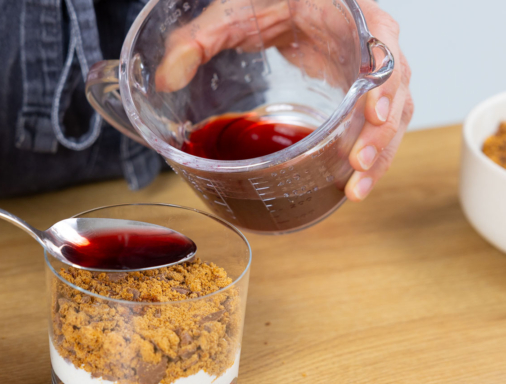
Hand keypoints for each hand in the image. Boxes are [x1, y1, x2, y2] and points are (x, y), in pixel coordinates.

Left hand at [155, 0, 412, 201]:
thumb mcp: (229, 12)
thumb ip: (196, 40)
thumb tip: (166, 79)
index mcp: (349, 11)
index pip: (382, 44)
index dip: (383, 80)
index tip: (371, 113)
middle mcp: (368, 39)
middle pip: (394, 87)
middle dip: (380, 132)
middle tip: (357, 167)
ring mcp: (365, 67)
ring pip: (391, 112)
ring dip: (378, 152)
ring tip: (355, 189)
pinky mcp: (355, 89)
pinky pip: (373, 122)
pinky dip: (367, 151)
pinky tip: (351, 180)